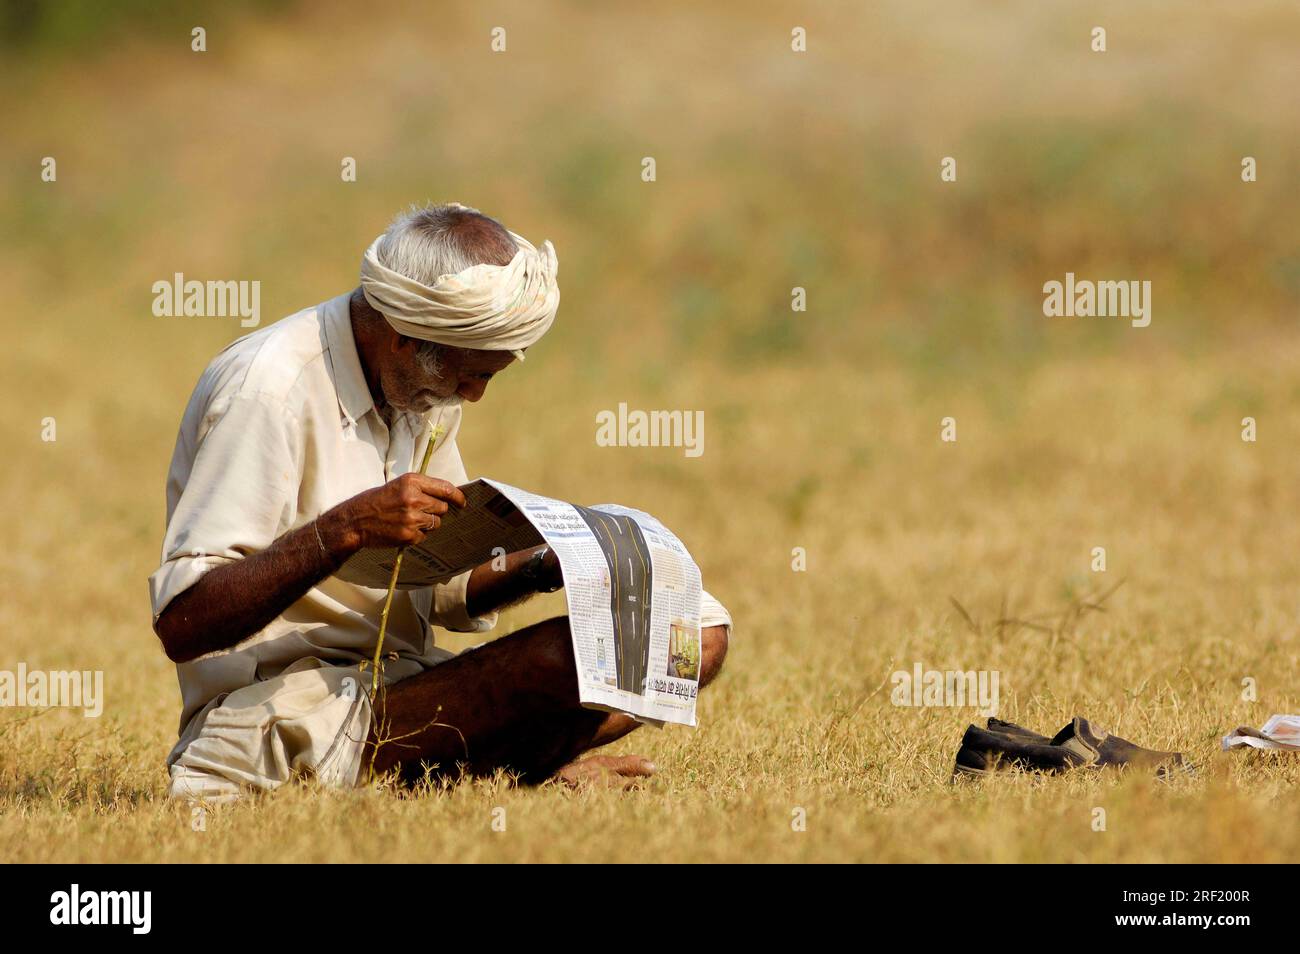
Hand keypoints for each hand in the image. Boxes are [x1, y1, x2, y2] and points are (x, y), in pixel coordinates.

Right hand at [318, 473, 465, 553]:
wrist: (355, 521)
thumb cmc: (376, 501)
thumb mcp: (398, 485)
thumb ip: (422, 487)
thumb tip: (448, 495)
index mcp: (411, 481)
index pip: (446, 488)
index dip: (458, 497)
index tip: (462, 502)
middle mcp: (414, 498)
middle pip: (443, 507)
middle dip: (436, 511)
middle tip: (420, 511)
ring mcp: (412, 518)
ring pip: (436, 523)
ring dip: (427, 523)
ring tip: (409, 520)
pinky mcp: (409, 535)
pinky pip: (425, 536)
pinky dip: (417, 535)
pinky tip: (402, 530)